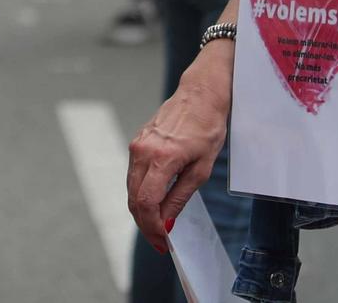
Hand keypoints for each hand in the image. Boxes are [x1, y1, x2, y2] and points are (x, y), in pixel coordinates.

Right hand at [127, 45, 232, 251]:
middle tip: (160, 241)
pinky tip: (155, 203)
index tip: (164, 241)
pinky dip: (141, 193)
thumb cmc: (207, 128)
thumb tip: (168, 221)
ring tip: (159, 226)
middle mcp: (142, 151)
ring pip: (131, 188)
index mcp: (161, 158)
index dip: (152, 226)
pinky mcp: (137, 142)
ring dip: (142, 210)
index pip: (146, 202)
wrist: (200, 95)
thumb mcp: (202, 168)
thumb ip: (180, 196)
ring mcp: (137, 145)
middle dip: (145, 224)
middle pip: (134, 198)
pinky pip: (134, 174)